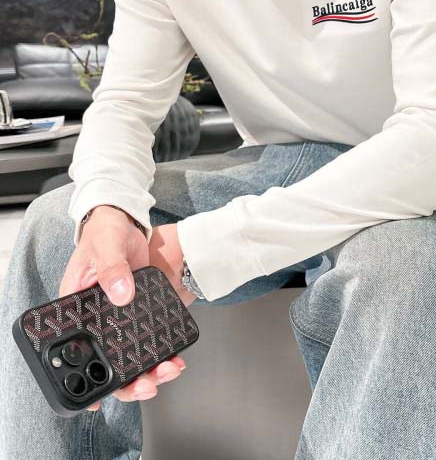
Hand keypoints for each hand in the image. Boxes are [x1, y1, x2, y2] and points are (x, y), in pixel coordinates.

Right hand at [59, 205, 186, 411]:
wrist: (125, 221)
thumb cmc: (105, 231)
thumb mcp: (106, 246)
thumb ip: (112, 268)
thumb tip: (121, 295)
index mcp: (78, 307)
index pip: (78, 349)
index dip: (88, 376)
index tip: (101, 397)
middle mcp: (97, 319)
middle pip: (106, 361)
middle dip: (128, 380)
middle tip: (148, 383)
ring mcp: (118, 318)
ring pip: (129, 356)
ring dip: (148, 370)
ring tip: (168, 369)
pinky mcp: (138, 312)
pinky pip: (147, 339)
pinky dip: (161, 352)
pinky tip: (174, 357)